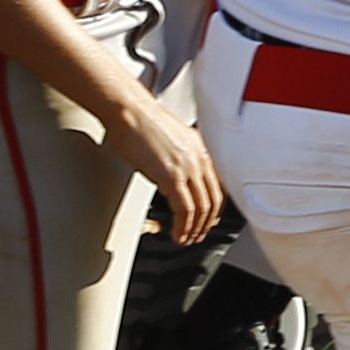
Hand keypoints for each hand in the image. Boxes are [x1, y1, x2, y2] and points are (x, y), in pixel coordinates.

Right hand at [114, 90, 227, 241]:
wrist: (129, 111)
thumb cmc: (141, 122)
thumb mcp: (171, 139)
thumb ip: (181, 157)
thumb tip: (176, 176)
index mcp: (202, 148)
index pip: (219, 185)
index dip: (215, 208)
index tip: (208, 219)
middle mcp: (200, 157)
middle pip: (214, 200)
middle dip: (207, 222)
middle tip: (198, 235)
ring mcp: (188, 166)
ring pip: (202, 208)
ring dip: (194, 228)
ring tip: (185, 238)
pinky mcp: (171, 175)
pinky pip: (185, 209)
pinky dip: (183, 226)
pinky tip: (176, 233)